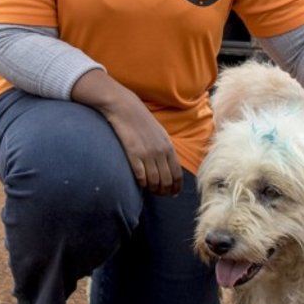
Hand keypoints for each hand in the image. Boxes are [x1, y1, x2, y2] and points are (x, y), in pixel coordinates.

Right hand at [72, 70, 181, 195]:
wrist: (126, 109)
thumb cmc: (143, 122)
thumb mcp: (161, 134)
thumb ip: (166, 150)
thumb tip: (170, 168)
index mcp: (169, 147)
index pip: (177, 174)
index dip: (176, 187)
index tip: (173, 194)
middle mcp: (160, 152)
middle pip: (166, 180)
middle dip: (164, 191)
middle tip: (160, 194)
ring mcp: (147, 153)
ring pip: (154, 181)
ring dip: (153, 189)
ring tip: (150, 189)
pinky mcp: (133, 154)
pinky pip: (140, 176)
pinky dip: (142, 183)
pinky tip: (140, 183)